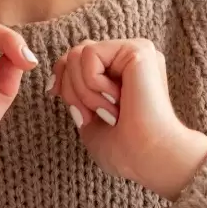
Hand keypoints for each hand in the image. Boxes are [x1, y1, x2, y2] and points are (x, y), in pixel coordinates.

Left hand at [52, 39, 206, 201]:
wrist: (148, 158)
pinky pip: (90, 54)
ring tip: (109, 112)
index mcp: (122, 72)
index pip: (78, 57)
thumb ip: (75, 90)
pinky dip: (93, 84)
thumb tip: (58, 73)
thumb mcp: (88, 115)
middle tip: (92, 117)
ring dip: (84, 92)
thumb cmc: (124, 149)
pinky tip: (118, 101)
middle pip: (74, 53)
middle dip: (71, 90)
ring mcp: (136, 50)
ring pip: (78, 53)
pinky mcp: (138, 50)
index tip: (62, 100)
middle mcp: (130, 57)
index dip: (61, 76)